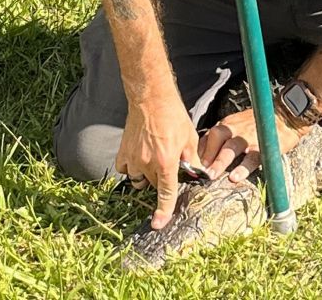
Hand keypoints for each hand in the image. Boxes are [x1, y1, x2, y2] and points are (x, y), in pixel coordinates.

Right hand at [116, 91, 200, 229]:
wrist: (151, 98)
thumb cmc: (173, 115)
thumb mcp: (189, 138)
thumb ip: (192, 160)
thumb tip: (198, 174)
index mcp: (166, 161)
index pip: (166, 193)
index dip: (163, 211)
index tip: (158, 224)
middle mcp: (147, 163)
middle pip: (154, 186)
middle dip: (162, 181)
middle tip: (168, 166)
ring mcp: (132, 158)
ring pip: (138, 180)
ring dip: (147, 176)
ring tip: (155, 162)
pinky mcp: (123, 151)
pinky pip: (125, 169)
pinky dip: (132, 168)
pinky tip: (140, 158)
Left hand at [198, 106, 307, 184]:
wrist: (285, 116)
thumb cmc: (258, 123)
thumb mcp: (238, 124)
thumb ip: (224, 136)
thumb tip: (205, 153)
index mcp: (228, 124)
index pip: (209, 135)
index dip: (199, 150)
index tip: (192, 164)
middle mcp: (236, 128)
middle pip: (216, 136)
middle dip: (206, 154)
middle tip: (200, 170)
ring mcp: (249, 137)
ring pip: (230, 147)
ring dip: (219, 161)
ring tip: (212, 175)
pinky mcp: (262, 146)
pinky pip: (251, 158)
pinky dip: (242, 168)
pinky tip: (235, 177)